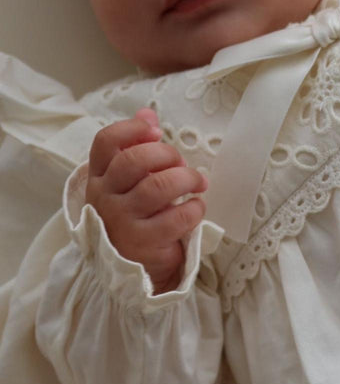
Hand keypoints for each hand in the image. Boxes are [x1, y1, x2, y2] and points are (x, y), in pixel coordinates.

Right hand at [85, 108, 207, 294]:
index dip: (132, 129)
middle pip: (135, 160)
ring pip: (158, 187)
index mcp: (98, 178)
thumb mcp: (126, 184)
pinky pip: (176, 218)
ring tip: (198, 183)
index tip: (155, 132)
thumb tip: (148, 113)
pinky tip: (197, 207)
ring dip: (186, 179)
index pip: (105, 142)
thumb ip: (134, 148)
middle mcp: (105, 198)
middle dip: (167, 154)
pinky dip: (194, 208)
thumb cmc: (132, 218)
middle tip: (183, 164)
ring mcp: (122, 221)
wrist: (130, 269)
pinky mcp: (144, 243)